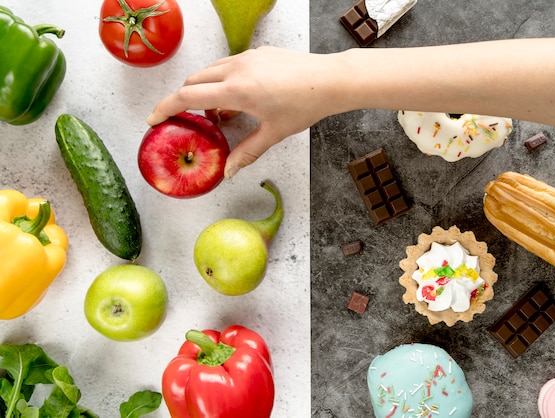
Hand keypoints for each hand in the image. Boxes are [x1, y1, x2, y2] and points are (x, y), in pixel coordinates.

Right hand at [147, 46, 340, 177]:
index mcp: (236, 90)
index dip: (165, 107)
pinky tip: (240, 99)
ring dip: (206, 89)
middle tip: (192, 121)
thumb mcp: (273, 133)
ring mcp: (246, 57)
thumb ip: (246, 152)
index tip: (153, 119)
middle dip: (186, 100)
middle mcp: (236, 68)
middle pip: (193, 81)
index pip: (187, 96)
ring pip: (210, 71)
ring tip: (222, 114)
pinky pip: (229, 65)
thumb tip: (228, 172)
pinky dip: (223, 80)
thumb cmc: (304, 105)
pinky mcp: (257, 52)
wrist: (330, 79)